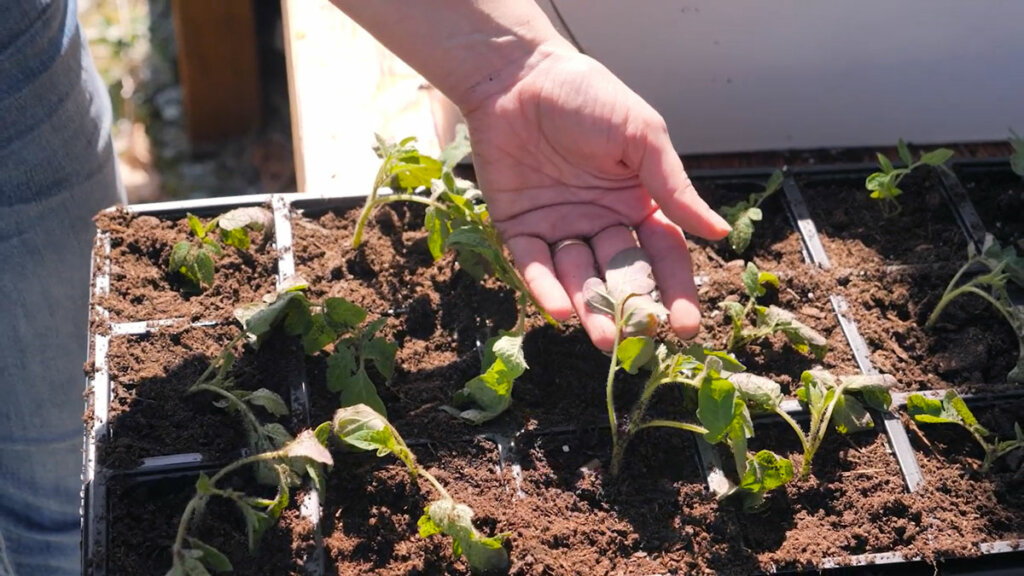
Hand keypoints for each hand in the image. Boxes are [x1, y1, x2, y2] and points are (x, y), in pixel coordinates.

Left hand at [462, 47, 729, 350]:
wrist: (518, 75)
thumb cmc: (586, 96)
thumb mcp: (641, 136)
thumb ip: (674, 187)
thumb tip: (718, 233)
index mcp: (636, 204)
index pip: (662, 257)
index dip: (674, 292)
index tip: (684, 329)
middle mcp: (600, 223)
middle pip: (619, 277)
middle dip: (628, 311)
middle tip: (634, 342)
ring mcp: (559, 228)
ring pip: (577, 278)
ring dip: (588, 309)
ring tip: (599, 336)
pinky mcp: (517, 228)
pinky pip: (533, 265)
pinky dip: (545, 288)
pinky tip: (560, 309)